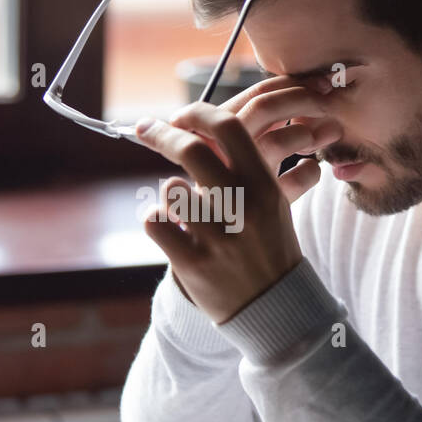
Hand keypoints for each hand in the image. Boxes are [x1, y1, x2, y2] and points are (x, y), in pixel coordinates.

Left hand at [135, 79, 339, 322]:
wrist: (276, 308)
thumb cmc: (269, 247)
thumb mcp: (271, 203)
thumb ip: (243, 167)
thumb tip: (204, 128)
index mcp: (264, 186)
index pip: (229, 128)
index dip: (198, 113)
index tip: (179, 115)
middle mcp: (242, 207)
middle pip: (191, 149)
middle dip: (161, 134)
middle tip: (145, 129)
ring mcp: (216, 236)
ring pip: (170, 187)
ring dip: (169, 191)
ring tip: (182, 209)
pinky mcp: (193, 263)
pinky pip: (155, 221)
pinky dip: (156, 218)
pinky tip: (170, 228)